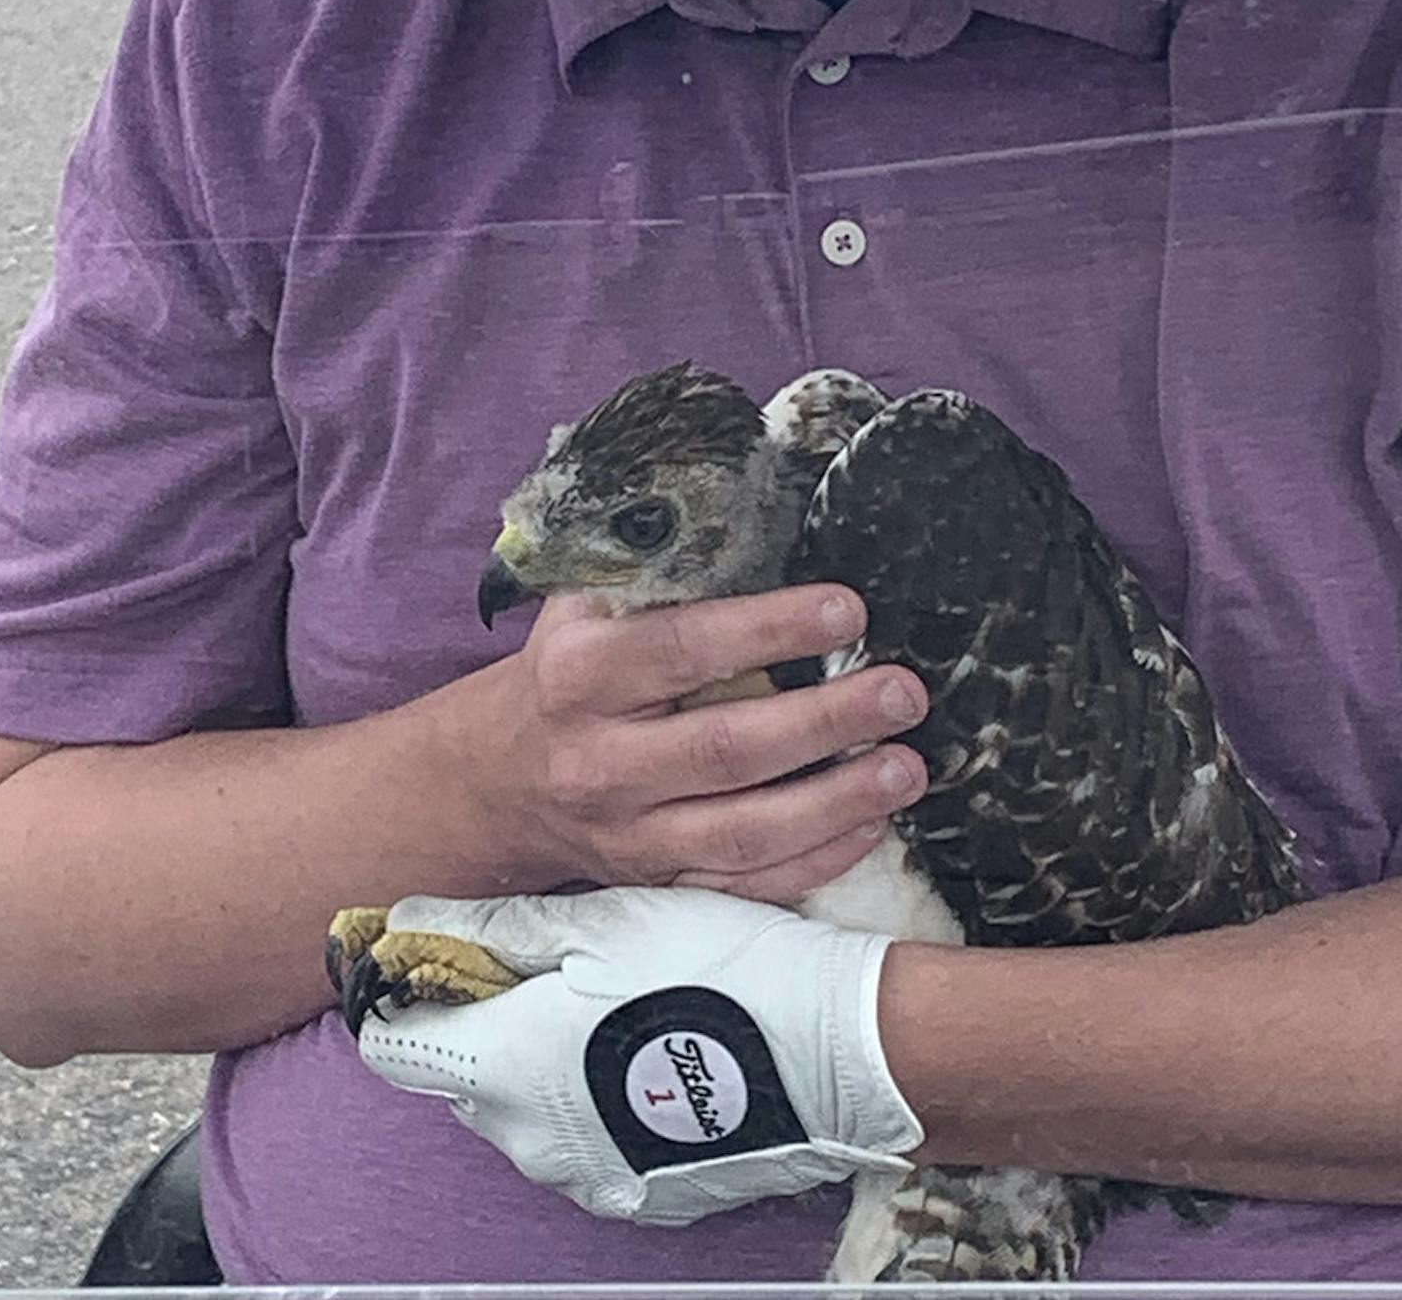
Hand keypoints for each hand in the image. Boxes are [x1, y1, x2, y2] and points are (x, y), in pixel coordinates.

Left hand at [353, 887, 922, 1225]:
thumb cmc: (719, 971)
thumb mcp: (602, 921)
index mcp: (503, 1067)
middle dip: (488, 1018)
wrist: (833, 1053)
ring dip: (544, 1058)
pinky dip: (598, 1095)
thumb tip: (409, 919)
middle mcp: (529, 1140)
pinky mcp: (638, 1193)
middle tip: (551, 957)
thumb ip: (494, 929)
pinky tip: (652, 1043)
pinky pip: (585, 1139)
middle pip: (463, 1075)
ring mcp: (586, 1177)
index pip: (395, 1045)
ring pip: (526, 1108)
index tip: (436, 954)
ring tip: (614, 996)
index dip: (407, 992)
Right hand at [467, 585, 929, 903]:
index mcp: (580, 673)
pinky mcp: (654, 883)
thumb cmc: (564, 672)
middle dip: (826, 720)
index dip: (770, 629)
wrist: (493, 782)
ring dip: (837, 802)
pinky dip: (815, 861)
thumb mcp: (582, 608)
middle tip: (902, 691)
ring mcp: (628, 834)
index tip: (846, 609)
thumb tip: (756, 517)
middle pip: (727, 747)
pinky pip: (745, 883)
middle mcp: (599, 760)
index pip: (685, 648)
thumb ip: (657, 573)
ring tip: (908, 767)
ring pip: (745, 830)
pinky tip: (872, 825)